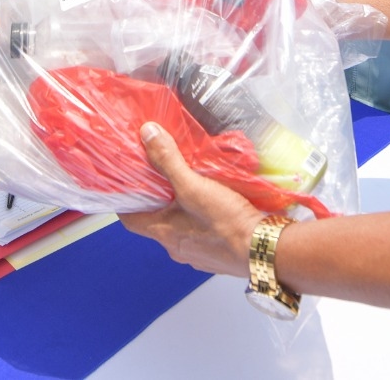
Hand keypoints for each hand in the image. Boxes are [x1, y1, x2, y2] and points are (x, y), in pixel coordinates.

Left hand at [118, 122, 263, 276]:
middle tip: (162, 179)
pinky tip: (215, 206)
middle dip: (158, 202)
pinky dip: (203, 220)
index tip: (126, 186)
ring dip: (183, 211)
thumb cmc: (225, 222)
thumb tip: (147, 134)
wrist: (264, 250)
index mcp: (164, 233)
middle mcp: (177, 248)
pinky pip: (203, 235)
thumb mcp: (193, 186)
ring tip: (192, 188)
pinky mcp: (218, 255)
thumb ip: (169, 160)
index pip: (130, 220)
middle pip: (156, 223)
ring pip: (181, 229)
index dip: (126, 202)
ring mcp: (198, 255)